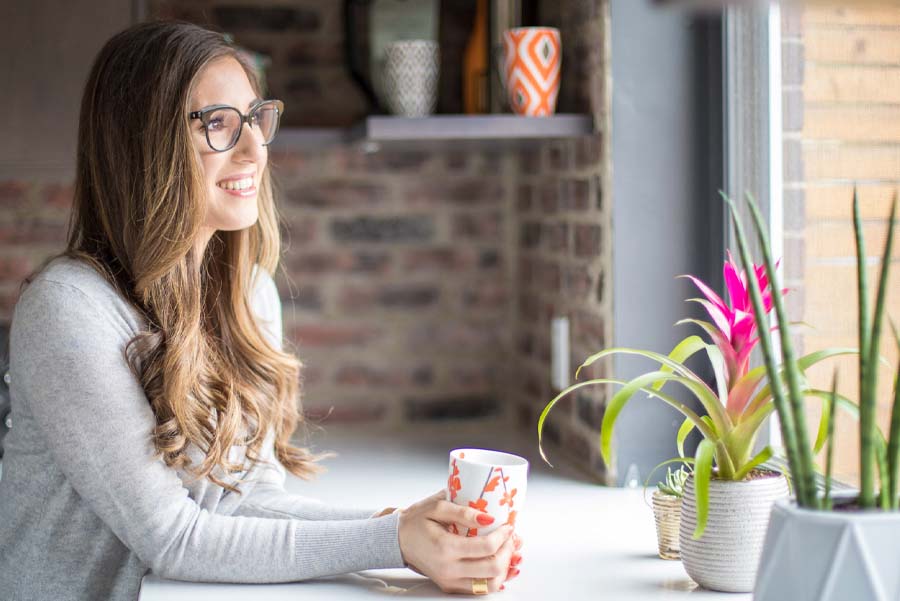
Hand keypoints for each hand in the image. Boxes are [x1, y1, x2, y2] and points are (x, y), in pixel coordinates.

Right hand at [398, 489, 518, 593]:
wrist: (397, 541)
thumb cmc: (415, 521)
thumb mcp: (437, 507)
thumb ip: (463, 511)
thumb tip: (489, 518)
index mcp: (446, 548)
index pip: (486, 547)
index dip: (503, 536)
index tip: (507, 526)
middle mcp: (449, 569)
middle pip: (492, 569)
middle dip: (508, 552)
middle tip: (510, 538)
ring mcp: (450, 581)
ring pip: (489, 584)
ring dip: (505, 568)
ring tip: (509, 551)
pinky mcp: (451, 586)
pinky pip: (479, 589)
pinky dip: (495, 578)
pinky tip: (502, 565)